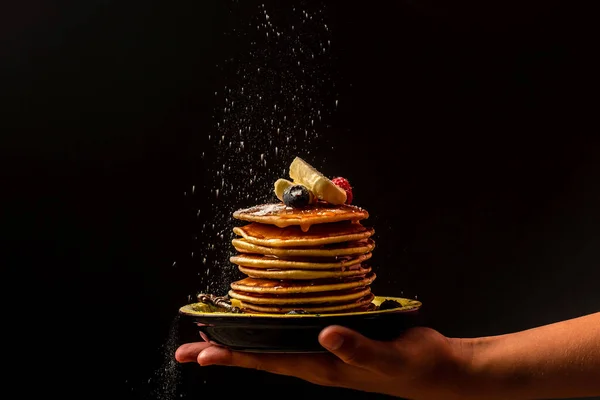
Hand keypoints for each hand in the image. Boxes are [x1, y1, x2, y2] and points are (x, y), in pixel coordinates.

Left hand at [175, 326, 472, 399]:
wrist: (436, 369)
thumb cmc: (414, 366)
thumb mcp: (388, 358)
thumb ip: (357, 348)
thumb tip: (325, 335)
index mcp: (323, 367)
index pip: (269, 363)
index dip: (235, 358)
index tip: (201, 353)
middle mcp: (317, 361)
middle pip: (263, 358)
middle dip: (226, 352)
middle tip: (190, 347)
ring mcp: (325, 352)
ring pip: (276, 346)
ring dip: (245, 340)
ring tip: (217, 333)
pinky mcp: (336, 339)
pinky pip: (296, 334)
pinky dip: (275, 326)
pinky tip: (269, 318)